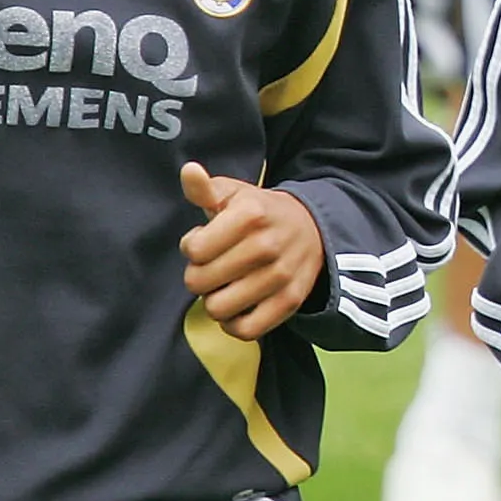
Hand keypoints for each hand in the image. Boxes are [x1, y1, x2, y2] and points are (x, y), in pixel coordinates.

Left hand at [180, 161, 326, 340]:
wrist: (312, 228)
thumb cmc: (260, 212)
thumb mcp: (233, 194)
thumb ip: (204, 188)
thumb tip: (188, 170)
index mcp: (249, 215)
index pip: (193, 250)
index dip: (191, 247)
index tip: (204, 241)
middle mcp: (266, 246)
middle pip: (199, 282)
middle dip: (198, 276)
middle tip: (212, 267)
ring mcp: (280, 276)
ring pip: (218, 309)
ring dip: (215, 300)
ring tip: (224, 286)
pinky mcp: (290, 302)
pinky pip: (246, 330)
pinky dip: (234, 324)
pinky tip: (236, 308)